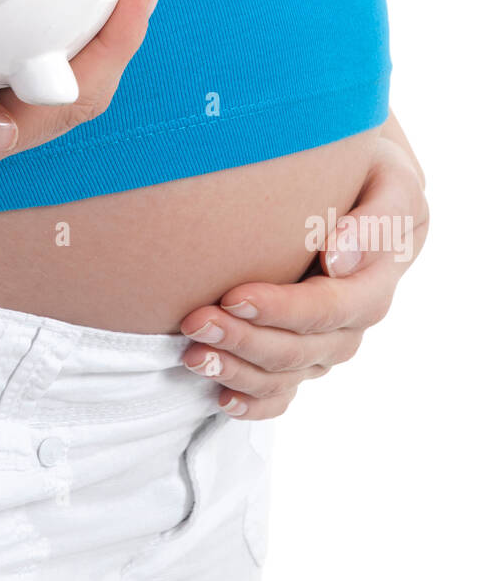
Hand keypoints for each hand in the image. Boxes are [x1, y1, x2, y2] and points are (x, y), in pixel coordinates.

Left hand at [180, 131, 428, 418]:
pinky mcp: (302, 357)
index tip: (234, 295)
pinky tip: (219, 398)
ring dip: (236, 371)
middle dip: (244, 340)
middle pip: (299, 350)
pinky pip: (282, 396)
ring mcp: (325, 345)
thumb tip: (338, 259)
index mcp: (374, 283)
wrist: (363, 189)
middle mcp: (351, 324)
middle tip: (194, 322)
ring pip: (285, 377)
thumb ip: (373, 220)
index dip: (281, 310)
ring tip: (190, 355)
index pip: (328, 309)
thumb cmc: (371, 176)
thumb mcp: (390, 181)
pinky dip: (252, 403)